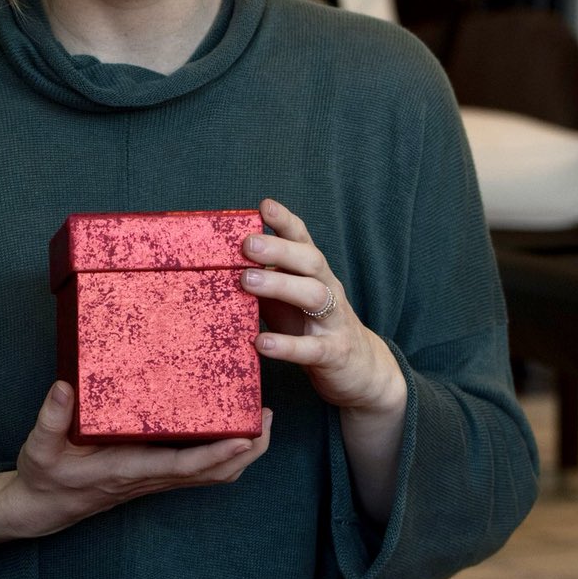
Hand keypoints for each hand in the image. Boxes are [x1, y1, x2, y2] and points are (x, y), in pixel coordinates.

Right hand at [0, 381, 272, 545]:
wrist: (41, 508)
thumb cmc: (44, 477)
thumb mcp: (39, 446)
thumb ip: (52, 417)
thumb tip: (65, 385)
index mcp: (129, 469)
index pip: (183, 466)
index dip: (217, 454)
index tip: (244, 437)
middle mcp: (150, 477)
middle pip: (213, 473)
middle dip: (246, 451)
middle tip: (266, 417)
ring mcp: (155, 479)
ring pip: (211, 474)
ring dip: (241, 454)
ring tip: (259, 419)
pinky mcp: (154, 475)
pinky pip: (198, 468)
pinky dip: (222, 453)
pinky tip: (227, 427)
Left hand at [243, 198, 406, 525]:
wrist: (359, 372)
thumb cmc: (311, 328)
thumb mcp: (288, 299)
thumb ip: (263, 279)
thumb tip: (218, 263)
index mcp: (315, 274)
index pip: (303, 240)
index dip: (286, 222)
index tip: (264, 206)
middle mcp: (328, 289)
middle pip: (310, 261)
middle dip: (279, 248)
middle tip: (247, 244)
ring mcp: (334, 321)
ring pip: (314, 295)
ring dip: (280, 285)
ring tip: (247, 282)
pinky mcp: (334, 353)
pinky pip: (310, 348)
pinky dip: (285, 345)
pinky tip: (260, 343)